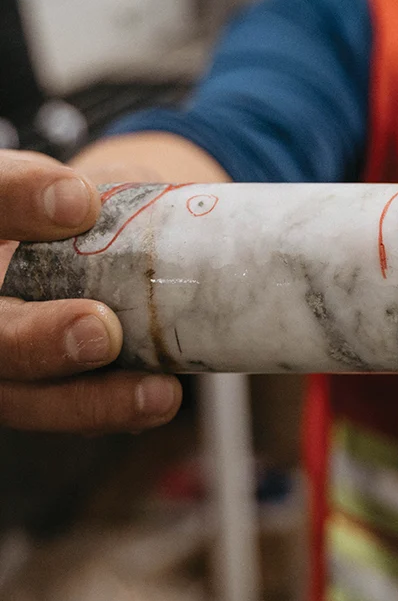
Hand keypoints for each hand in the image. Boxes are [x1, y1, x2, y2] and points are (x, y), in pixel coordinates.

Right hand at [0, 150, 180, 431]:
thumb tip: (176, 215)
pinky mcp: (33, 391)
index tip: (79, 201)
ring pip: (18, 392)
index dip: (15, 197)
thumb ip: (124, 199)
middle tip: (100, 331)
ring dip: (87, 400)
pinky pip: (60, 412)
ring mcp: (3, 346)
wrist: (95, 241)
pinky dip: (109, 412)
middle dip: (38, 336)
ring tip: (158, 394)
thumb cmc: (96, 211)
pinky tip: (154, 404)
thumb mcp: (109, 187)